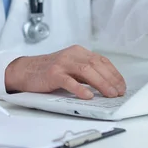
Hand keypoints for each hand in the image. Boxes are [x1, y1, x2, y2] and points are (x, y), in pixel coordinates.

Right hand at [4, 45, 125, 98]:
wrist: (26, 70)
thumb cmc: (49, 70)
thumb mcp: (70, 66)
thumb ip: (85, 71)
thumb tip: (106, 84)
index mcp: (78, 52)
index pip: (102, 60)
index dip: (114, 73)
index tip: (121, 85)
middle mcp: (71, 55)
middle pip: (96, 65)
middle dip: (111, 79)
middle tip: (118, 92)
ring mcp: (62, 63)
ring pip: (86, 71)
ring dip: (101, 83)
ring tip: (109, 94)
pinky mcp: (53, 74)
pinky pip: (69, 81)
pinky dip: (80, 89)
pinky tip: (87, 95)